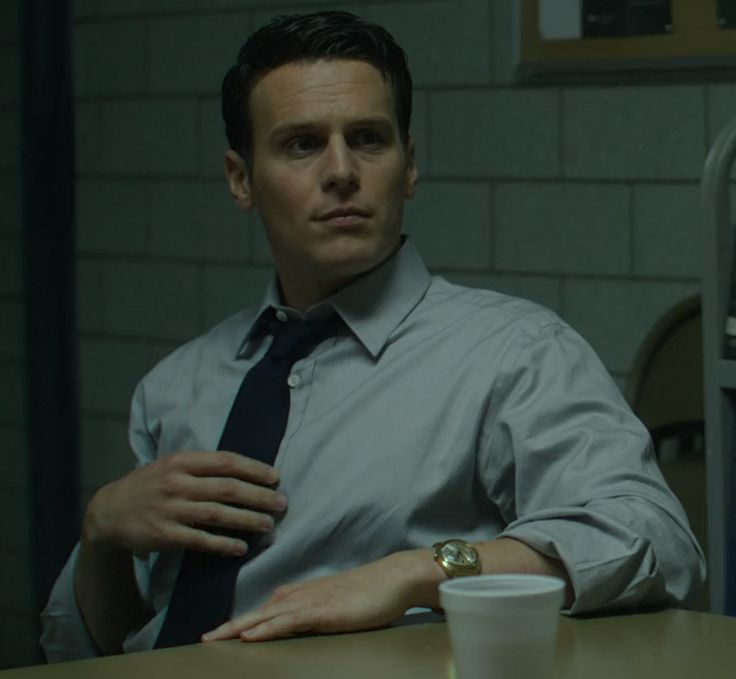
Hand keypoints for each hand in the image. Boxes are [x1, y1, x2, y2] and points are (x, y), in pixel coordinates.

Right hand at [82, 451, 287, 556]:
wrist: (108, 511)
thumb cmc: (148, 485)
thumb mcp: (170, 465)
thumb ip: (201, 466)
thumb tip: (243, 470)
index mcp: (181, 461)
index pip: (225, 461)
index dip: (253, 468)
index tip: (275, 476)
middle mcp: (177, 483)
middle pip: (227, 488)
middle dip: (258, 496)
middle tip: (281, 503)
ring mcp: (171, 510)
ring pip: (218, 514)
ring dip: (247, 519)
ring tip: (268, 524)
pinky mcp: (165, 535)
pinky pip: (201, 540)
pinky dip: (223, 544)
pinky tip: (240, 547)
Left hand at [202, 549, 440, 641]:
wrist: (395, 578)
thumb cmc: (371, 593)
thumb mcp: (338, 603)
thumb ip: (317, 611)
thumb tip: (300, 622)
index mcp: (305, 594)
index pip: (265, 609)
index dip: (242, 620)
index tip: (220, 632)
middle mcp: (302, 595)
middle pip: (258, 612)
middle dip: (230, 626)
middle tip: (204, 639)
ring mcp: (312, 602)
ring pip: (267, 616)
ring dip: (239, 628)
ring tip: (215, 639)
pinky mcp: (324, 612)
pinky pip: (289, 622)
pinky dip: (267, 629)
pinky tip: (250, 636)